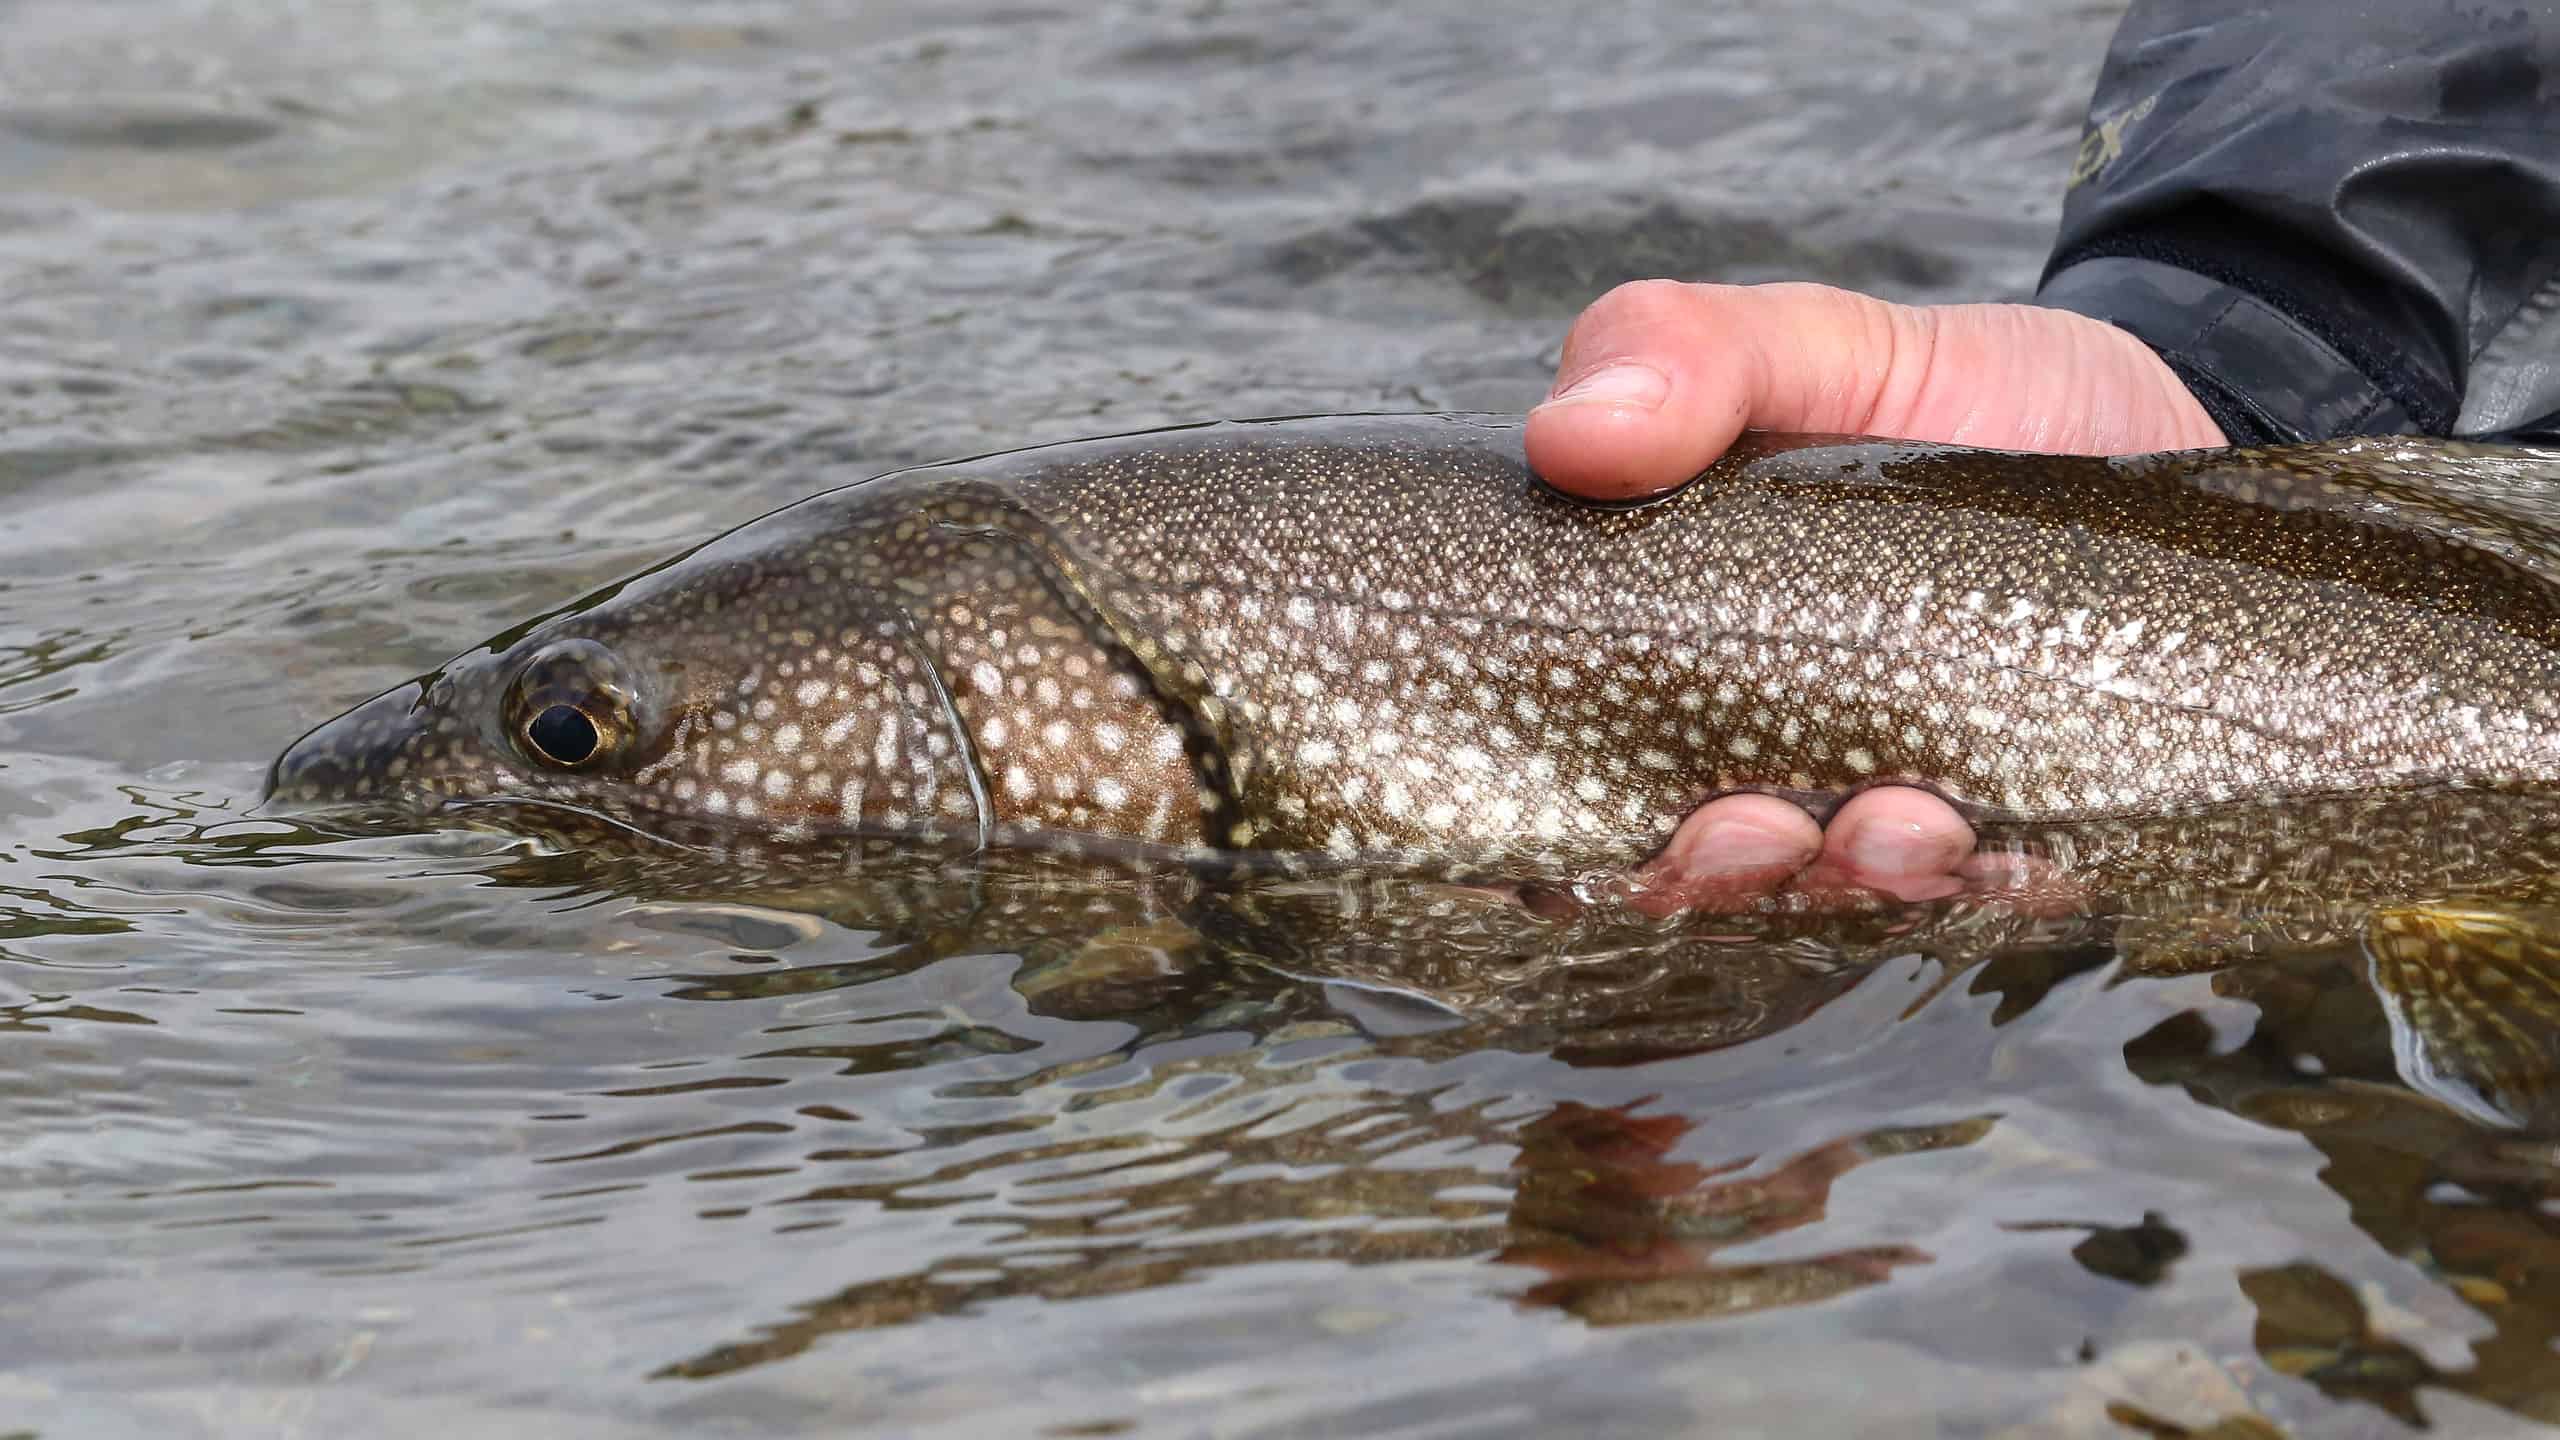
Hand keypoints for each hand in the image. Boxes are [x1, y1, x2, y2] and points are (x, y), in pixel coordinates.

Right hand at [1529, 280, 2224, 907]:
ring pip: (1838, 903)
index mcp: (1684, 660)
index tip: (1601, 816)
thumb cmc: (1977, 396)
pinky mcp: (2029, 834)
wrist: (2187, 416)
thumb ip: (1693, 354)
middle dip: (1713, 876)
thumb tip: (1564, 432)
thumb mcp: (1830, 344)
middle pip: (1696, 874)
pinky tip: (2015, 857)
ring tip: (1903, 825)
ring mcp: (1898, 810)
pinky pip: (1992, 904)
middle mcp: (1774, 761)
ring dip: (1852, 885)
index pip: (1577, 788)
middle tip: (1755, 826)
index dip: (1562, 838)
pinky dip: (1991, 893)